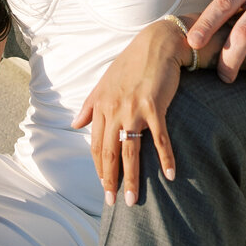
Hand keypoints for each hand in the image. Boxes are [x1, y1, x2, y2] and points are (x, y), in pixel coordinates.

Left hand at [73, 21, 186, 206]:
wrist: (157, 43)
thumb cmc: (132, 62)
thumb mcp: (104, 82)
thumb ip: (89, 105)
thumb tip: (74, 125)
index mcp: (101, 106)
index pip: (97, 145)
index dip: (99, 168)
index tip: (104, 186)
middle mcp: (114, 110)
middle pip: (110, 153)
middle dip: (110, 181)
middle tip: (113, 202)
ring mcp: (134, 109)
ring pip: (130, 151)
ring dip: (131, 178)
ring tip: (132, 199)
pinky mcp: (154, 107)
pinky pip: (159, 139)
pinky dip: (165, 158)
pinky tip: (171, 175)